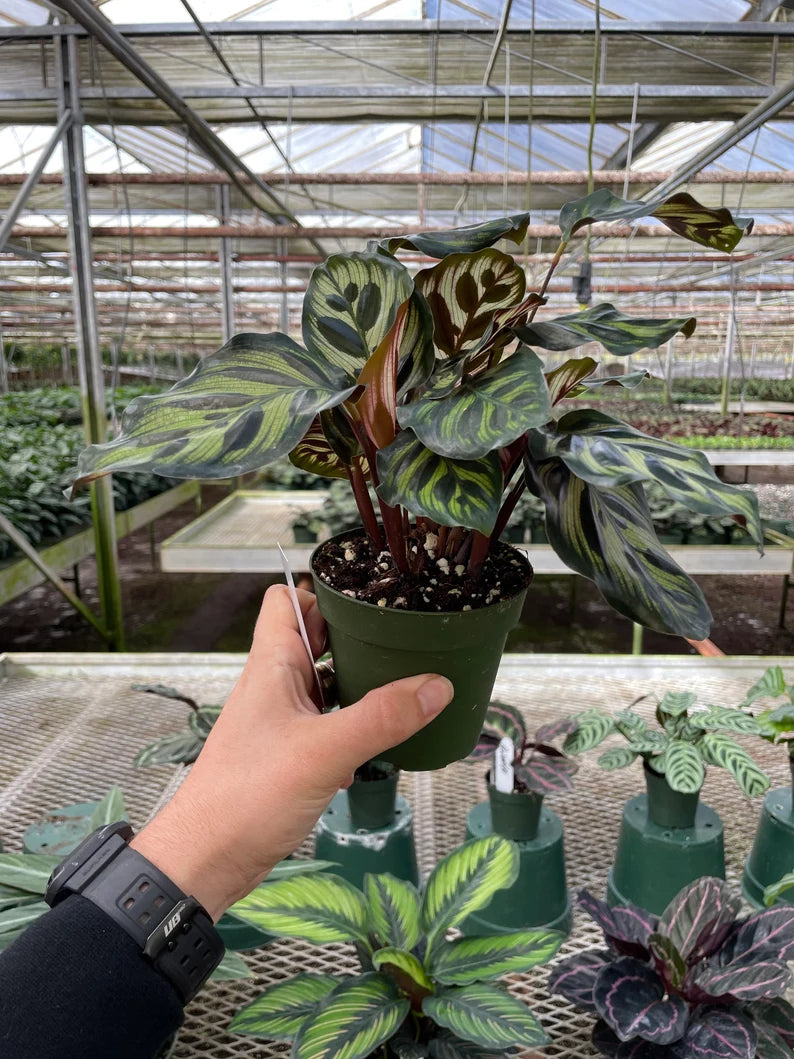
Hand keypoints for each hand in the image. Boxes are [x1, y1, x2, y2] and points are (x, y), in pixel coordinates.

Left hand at [131, 584, 452, 919]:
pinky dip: (352, 722)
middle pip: (315, 638)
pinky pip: (326, 720)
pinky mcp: (288, 752)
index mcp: (272, 665)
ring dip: (357, 681)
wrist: (207, 859)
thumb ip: (381, 718)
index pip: (287, 599)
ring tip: (402, 681)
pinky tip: (378, 739)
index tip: (370, 597)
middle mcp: (274, 685)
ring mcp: (280, 719)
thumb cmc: (246, 797)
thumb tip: (435, 686)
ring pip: (324, 681)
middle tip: (403, 637)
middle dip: (355, 635)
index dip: (323, 591)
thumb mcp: (324, 751)